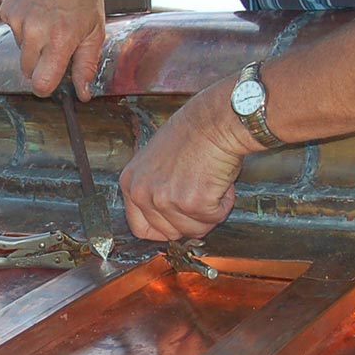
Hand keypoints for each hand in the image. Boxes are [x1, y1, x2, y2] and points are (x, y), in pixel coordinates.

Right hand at [0, 0, 105, 98]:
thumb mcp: (95, 29)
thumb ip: (86, 65)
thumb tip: (82, 94)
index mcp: (60, 40)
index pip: (41, 84)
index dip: (46, 87)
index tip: (53, 81)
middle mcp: (34, 32)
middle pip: (28, 71)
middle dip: (41, 65)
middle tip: (58, 44)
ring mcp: (17, 21)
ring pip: (21, 50)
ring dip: (34, 44)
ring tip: (50, 18)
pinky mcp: (6, 10)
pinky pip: (14, 31)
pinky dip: (25, 26)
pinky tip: (39, 8)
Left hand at [118, 83, 258, 240]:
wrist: (215, 120)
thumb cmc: (192, 133)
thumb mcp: (156, 162)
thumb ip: (155, 189)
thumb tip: (167, 217)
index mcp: (131, 183)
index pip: (140, 228)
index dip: (164, 230)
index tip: (178, 225)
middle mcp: (143, 193)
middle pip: (169, 233)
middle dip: (191, 220)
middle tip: (202, 195)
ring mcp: (165, 199)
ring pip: (194, 230)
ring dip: (209, 212)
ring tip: (210, 183)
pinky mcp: (192, 203)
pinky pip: (214, 218)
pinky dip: (223, 203)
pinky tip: (219, 181)